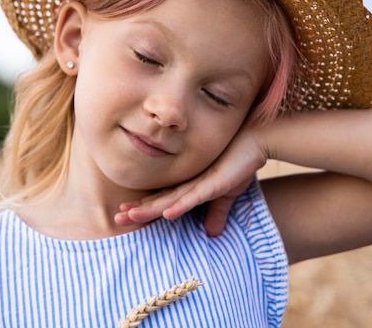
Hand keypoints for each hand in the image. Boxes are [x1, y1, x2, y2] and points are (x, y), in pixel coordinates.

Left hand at [114, 125, 267, 235]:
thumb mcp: (226, 194)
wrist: (256, 139)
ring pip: (170, 198)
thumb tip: (212, 233)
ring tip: (130, 216)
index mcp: (190, 184)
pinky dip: (180, 205)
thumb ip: (217, 212)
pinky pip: (194, 196)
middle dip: (137, 209)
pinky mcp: (214, 182)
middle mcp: (189, 182)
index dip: (143, 208)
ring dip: (150, 208)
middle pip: (159, 199)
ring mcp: (200, 181)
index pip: (162, 199)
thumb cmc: (239, 162)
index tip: (123, 214)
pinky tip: (167, 213)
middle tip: (115, 217)